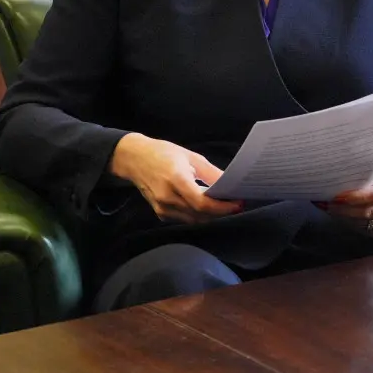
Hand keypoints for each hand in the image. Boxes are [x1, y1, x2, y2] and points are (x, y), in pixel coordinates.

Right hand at [109, 133, 242, 223]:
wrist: (134, 159)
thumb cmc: (164, 153)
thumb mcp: (191, 157)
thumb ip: (211, 173)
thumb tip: (230, 184)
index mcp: (176, 179)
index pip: (202, 203)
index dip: (222, 207)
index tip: (238, 203)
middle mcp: (168, 197)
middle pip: (200, 214)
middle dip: (221, 211)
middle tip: (236, 203)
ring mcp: (162, 207)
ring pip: (194, 219)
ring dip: (211, 215)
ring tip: (224, 205)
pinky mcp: (160, 213)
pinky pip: (184, 219)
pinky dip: (198, 215)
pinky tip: (207, 206)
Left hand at [321, 169, 372, 237]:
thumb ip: (362, 176)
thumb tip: (334, 178)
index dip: (353, 197)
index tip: (336, 196)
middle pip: (367, 212)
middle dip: (344, 209)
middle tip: (327, 204)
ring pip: (363, 223)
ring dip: (343, 218)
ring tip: (328, 209)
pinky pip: (363, 231)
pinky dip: (348, 224)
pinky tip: (338, 216)